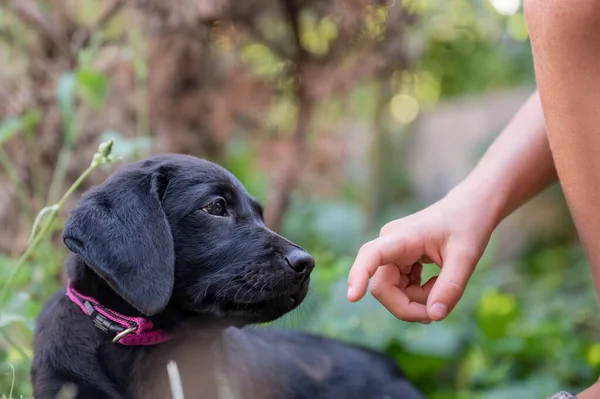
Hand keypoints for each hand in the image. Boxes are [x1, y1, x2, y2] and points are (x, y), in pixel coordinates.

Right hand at [347, 187, 496, 322]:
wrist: (471, 208)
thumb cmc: (468, 225)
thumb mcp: (466, 257)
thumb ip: (450, 287)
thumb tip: (434, 317)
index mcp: (401, 238)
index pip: (371, 255)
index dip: (359, 276)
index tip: (353, 297)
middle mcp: (390, 245)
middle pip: (382, 287)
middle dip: (407, 306)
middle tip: (436, 312)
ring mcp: (393, 253)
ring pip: (391, 291)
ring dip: (416, 301)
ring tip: (442, 290)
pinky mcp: (399, 261)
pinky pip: (400, 288)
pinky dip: (419, 295)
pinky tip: (436, 284)